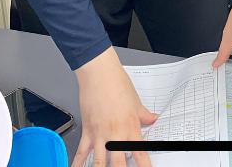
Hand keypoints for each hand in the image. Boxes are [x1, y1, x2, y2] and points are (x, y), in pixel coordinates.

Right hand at [73, 47, 157, 166]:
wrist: (100, 75)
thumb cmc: (117, 84)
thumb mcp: (136, 101)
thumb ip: (145, 115)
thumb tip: (153, 120)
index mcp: (131, 128)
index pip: (140, 153)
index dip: (144, 166)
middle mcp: (116, 135)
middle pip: (119, 163)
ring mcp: (100, 135)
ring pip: (100, 162)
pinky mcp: (87, 132)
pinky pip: (82, 152)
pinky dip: (77, 164)